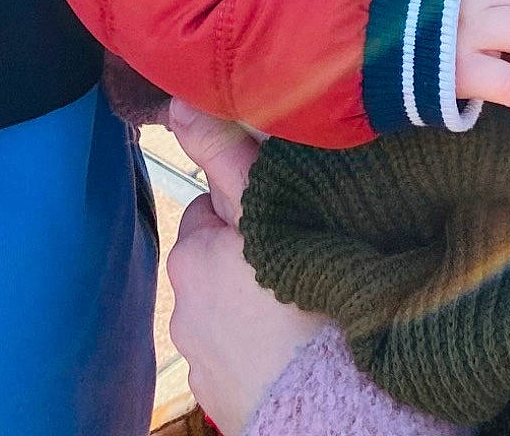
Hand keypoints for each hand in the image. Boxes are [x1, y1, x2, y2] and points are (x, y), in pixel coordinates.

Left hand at [165, 110, 327, 435]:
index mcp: (191, 257)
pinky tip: (292, 349)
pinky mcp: (220, 397)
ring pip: (227, 310)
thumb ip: (224, 157)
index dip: (249, 210)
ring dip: (253, 304)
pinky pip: (237, 355)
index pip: (211, 211)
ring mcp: (200, 359)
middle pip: (217, 261)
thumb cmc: (304, 308)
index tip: (284, 220)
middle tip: (298, 260)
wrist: (328, 409)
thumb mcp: (266, 215)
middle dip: (247, 257)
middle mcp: (183, 309)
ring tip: (301, 308)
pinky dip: (257, 349)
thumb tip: (181, 104)